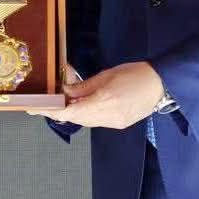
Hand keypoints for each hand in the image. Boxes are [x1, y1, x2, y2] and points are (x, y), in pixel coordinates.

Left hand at [27, 61, 163, 129]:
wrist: (163, 85)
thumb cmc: (135, 74)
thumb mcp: (105, 75)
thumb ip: (83, 86)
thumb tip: (65, 92)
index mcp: (104, 101)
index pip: (70, 112)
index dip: (51, 111)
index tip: (36, 109)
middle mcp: (108, 117)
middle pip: (76, 118)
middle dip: (59, 112)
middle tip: (43, 105)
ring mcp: (114, 123)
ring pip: (86, 121)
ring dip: (72, 113)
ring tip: (60, 103)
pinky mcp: (120, 124)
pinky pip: (96, 121)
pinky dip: (86, 114)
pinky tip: (81, 106)